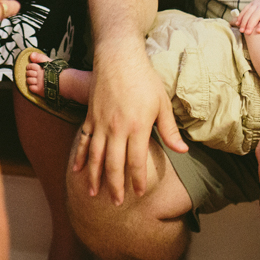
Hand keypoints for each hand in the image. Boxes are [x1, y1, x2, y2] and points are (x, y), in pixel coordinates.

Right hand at [73, 48, 187, 204]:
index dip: (137, 179)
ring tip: (94, 193)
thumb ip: (169, 130)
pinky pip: (83, 140)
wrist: (118, 56)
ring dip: (94, 176)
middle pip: (113, 164)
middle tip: (116, 202)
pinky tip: (77, 170)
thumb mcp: (162, 103)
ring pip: (95, 156)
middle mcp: (116, 128)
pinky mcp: (90, 116)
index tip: (138, 193)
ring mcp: (100, 123)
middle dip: (115, 185)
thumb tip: (182, 151)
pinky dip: (79, 156)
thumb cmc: (144, 78)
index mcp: (137, 126)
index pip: (136, 161)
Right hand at [236, 0, 259, 34]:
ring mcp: (257, 3)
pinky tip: (238, 23)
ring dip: (244, 21)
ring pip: (248, 12)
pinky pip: (245, 9)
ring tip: (241, 30)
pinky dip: (241, 16)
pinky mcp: (252, 2)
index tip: (259, 31)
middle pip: (256, 15)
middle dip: (250, 24)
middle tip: (247, 33)